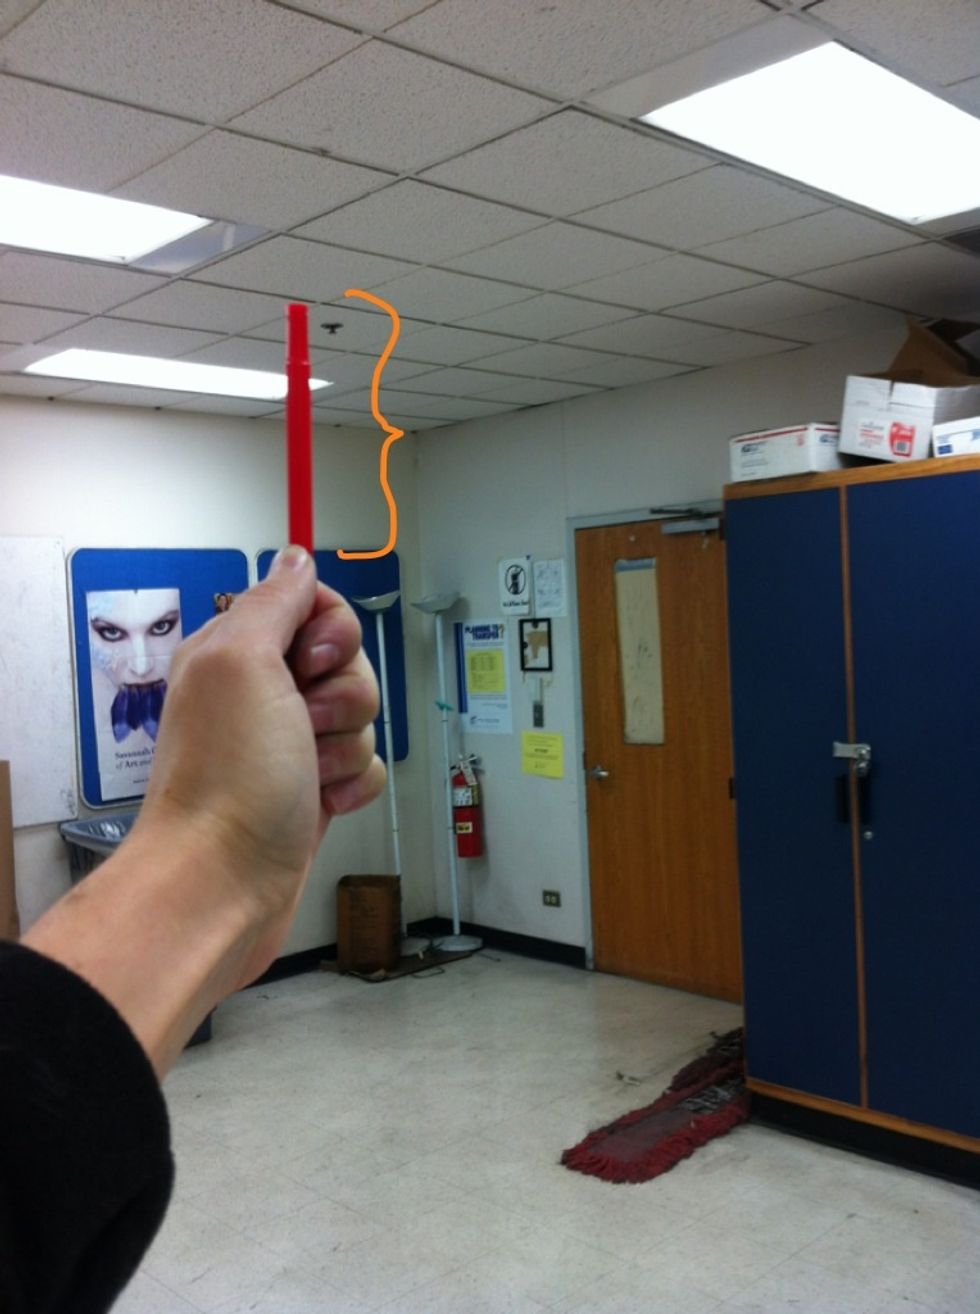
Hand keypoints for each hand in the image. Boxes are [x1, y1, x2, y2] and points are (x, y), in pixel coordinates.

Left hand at [136, 545, 385, 986]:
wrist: (222, 887)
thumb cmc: (229, 780)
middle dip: (345, 693)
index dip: (330, 629)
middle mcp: (260, 694)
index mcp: (234, 653)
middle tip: (305, 722)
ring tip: (308, 775)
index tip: (313, 662)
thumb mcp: (242, 664)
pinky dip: (354, 785)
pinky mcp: (313, 791)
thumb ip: (273, 601)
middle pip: (346, 660)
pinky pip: (366, 766)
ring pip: (360, 716)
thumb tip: (295, 555)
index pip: (309, 603)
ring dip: (347, 745)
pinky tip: (324, 804)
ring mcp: (288, 745)